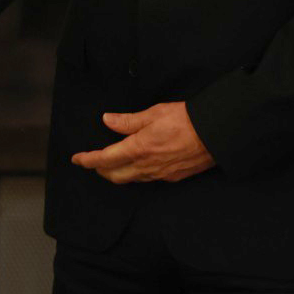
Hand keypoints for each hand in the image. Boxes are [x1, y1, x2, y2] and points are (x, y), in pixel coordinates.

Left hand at [70, 102, 212, 183]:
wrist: (217, 134)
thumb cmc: (186, 119)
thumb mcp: (154, 113)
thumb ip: (128, 121)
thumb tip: (107, 120)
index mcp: (138, 148)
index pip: (104, 159)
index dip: (88, 160)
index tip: (76, 159)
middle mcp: (146, 166)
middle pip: (114, 175)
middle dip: (100, 170)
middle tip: (92, 162)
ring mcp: (160, 174)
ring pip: (131, 179)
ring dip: (117, 174)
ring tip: (111, 165)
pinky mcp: (173, 178)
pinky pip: (147, 179)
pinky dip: (136, 174)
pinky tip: (137, 167)